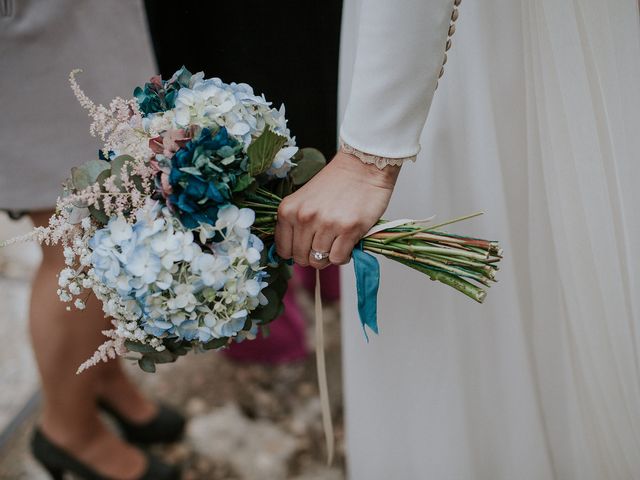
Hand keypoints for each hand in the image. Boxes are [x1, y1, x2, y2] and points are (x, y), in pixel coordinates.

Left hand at [275, 150, 399, 267]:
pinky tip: (346, 243)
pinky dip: (343, 256)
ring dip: (328, 256)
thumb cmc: (335, 183)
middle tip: (324, 245)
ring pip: (319, 260)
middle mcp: (304, 217)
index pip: (283, 249)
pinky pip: (338, 259)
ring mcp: (326, 224)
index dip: (295, 252)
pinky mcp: (348, 229)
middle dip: (312, 256)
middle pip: (301, 258)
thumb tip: (295, 253)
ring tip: (336, 241)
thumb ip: (295, 223)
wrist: (362, 166)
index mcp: (288, 210)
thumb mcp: (304, 200)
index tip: (305, 247)